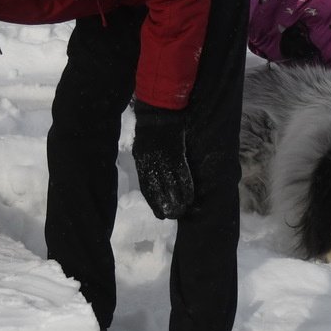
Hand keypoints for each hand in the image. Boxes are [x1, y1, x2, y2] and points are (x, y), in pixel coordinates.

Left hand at [132, 101, 192, 219]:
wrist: (158, 113)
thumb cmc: (148, 130)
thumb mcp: (141, 149)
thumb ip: (146, 163)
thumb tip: (150, 177)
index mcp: (142, 164)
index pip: (148, 189)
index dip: (154, 203)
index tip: (160, 215)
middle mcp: (153, 165)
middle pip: (160, 190)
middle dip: (167, 205)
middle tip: (173, 216)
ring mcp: (166, 161)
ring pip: (173, 185)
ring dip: (179, 200)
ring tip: (183, 211)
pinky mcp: (178, 155)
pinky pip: (183, 175)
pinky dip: (187, 187)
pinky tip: (190, 198)